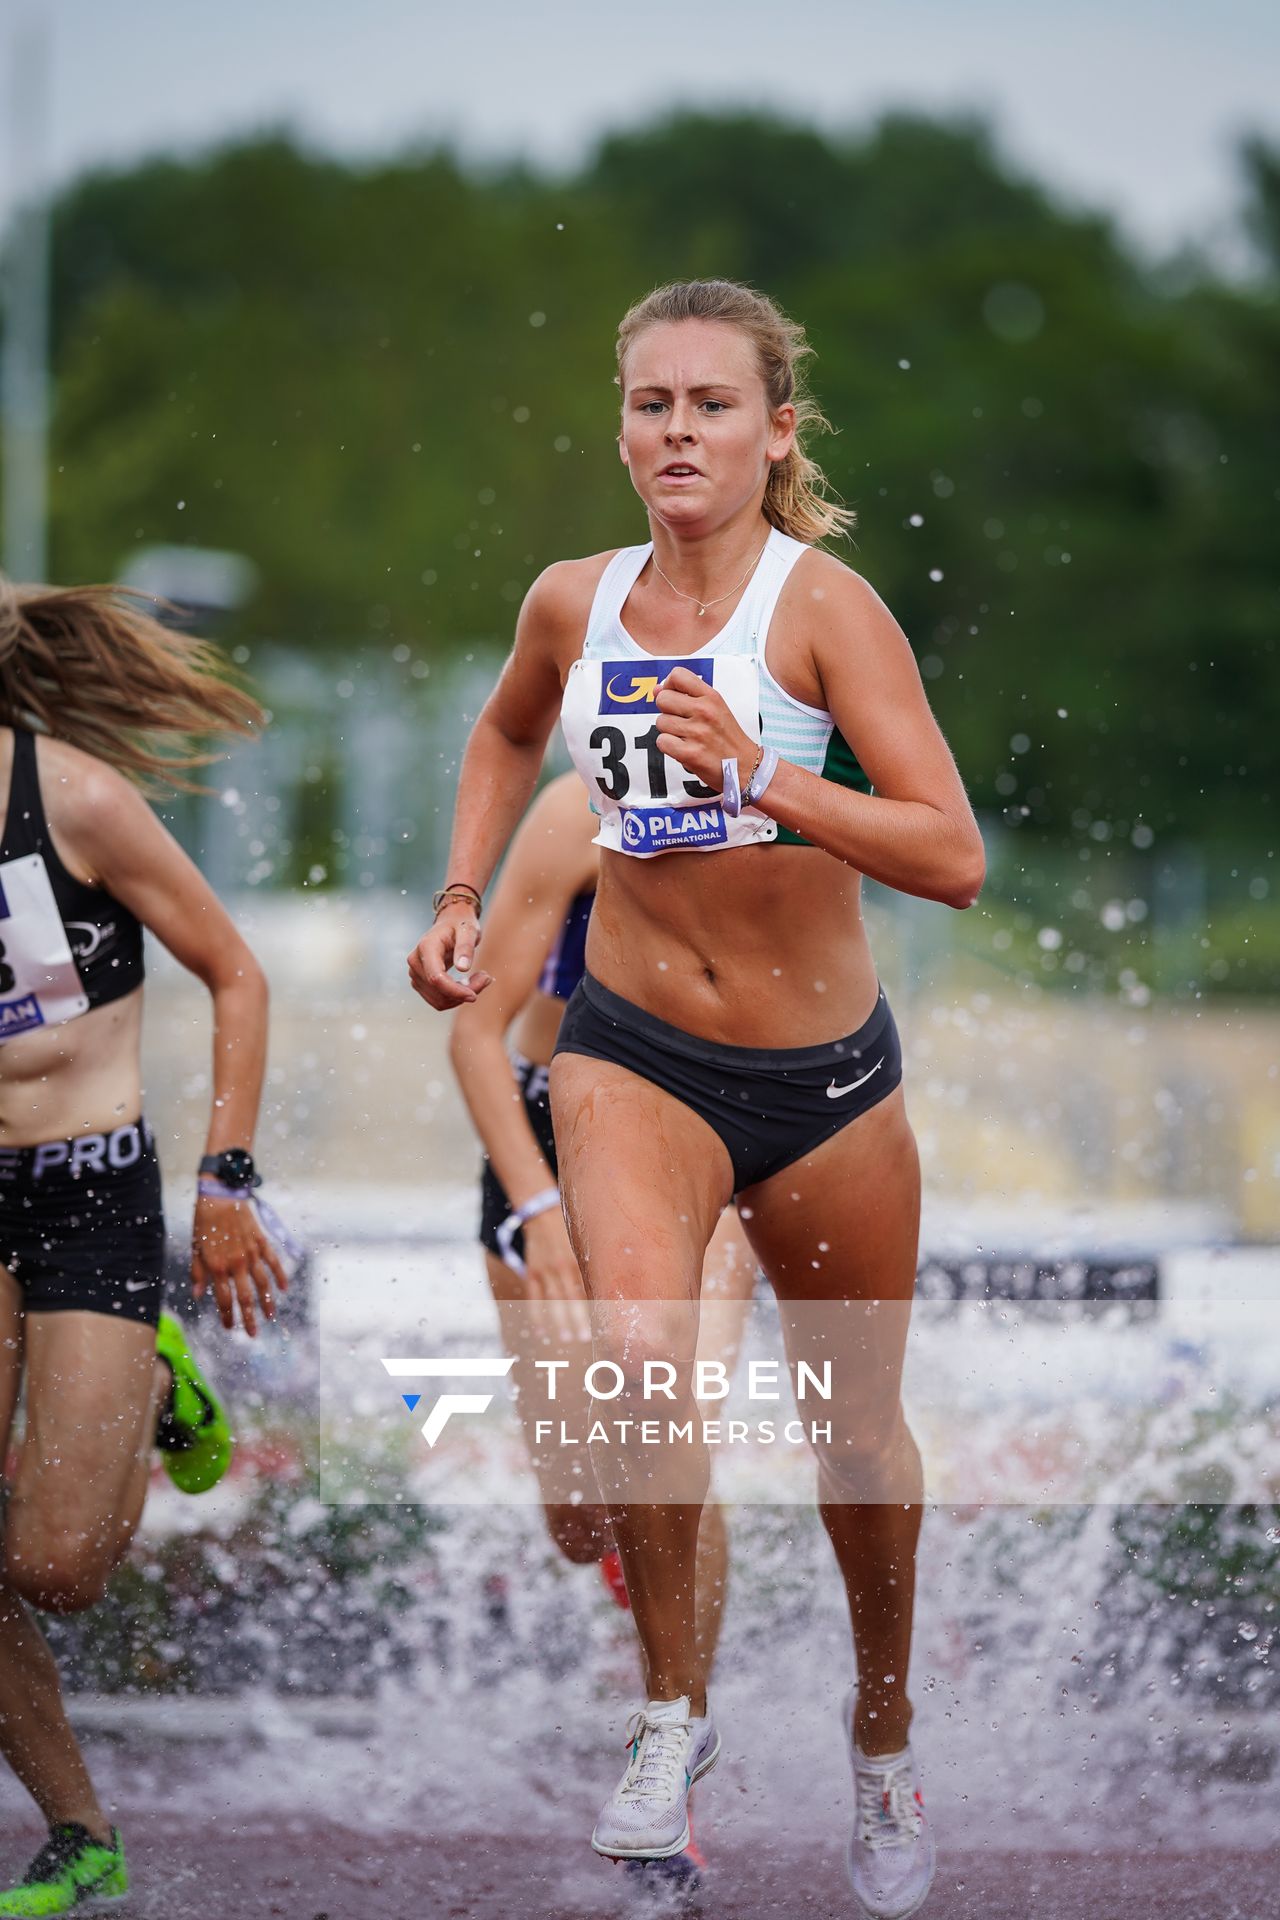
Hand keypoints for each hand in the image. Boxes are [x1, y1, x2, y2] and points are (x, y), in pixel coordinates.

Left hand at [191, 1192, 290, 1337]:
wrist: (221, 1194)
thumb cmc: (204, 1222)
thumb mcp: (195, 1248)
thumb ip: (198, 1273)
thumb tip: (198, 1294)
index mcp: (217, 1267)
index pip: (224, 1299)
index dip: (227, 1316)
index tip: (230, 1328)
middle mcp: (236, 1263)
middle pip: (246, 1297)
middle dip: (249, 1318)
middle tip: (253, 1334)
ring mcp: (251, 1253)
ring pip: (263, 1284)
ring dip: (267, 1302)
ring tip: (271, 1317)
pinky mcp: (261, 1242)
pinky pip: (273, 1262)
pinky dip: (280, 1276)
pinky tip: (284, 1288)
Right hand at [407, 903, 493, 1009]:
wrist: (451, 922)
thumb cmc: (460, 924)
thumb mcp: (468, 930)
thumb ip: (465, 947)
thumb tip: (463, 968)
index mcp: (426, 947)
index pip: (436, 978)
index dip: (455, 991)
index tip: (474, 995)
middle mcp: (416, 961)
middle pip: (438, 991)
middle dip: (463, 993)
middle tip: (485, 978)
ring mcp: (415, 973)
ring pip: (439, 1000)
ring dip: (460, 997)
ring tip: (479, 979)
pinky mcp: (420, 982)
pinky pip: (438, 1000)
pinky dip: (455, 997)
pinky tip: (467, 983)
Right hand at [520, 1208, 591, 1345]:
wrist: (542, 1214)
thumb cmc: (571, 1232)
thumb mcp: (584, 1242)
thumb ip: (598, 1262)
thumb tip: (617, 1283)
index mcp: (579, 1258)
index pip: (589, 1286)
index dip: (596, 1304)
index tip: (604, 1323)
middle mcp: (562, 1265)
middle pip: (571, 1295)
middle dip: (578, 1317)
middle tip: (586, 1338)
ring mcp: (545, 1269)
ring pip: (553, 1298)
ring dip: (559, 1320)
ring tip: (567, 1338)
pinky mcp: (531, 1272)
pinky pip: (533, 1296)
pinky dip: (536, 1314)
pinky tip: (541, 1331)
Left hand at [655, 666, 755, 793]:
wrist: (746, 766)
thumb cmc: (728, 738)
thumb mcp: (715, 709)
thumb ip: (687, 696)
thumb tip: (657, 689)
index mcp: (711, 697)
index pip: (678, 675)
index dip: (669, 685)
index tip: (674, 696)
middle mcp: (704, 711)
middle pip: (663, 699)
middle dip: (667, 711)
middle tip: (681, 722)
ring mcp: (697, 732)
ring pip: (661, 722)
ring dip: (668, 731)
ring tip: (686, 737)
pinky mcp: (690, 753)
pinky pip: (662, 742)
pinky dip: (668, 747)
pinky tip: (683, 748)